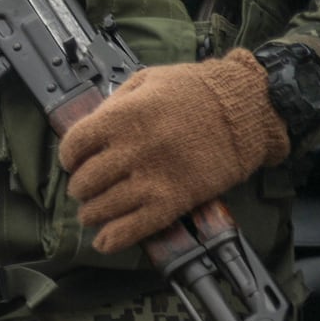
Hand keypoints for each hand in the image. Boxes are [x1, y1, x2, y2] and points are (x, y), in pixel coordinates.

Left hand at [59, 51, 285, 254]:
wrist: (250, 107)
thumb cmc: (198, 90)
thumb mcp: (150, 80)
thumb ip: (114, 103)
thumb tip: (88, 132)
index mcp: (123, 116)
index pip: (73, 146)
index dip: (70, 157)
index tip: (75, 161)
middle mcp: (133, 149)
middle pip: (84, 182)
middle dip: (82, 187)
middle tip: (90, 186)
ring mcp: (152, 178)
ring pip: (101, 209)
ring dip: (93, 213)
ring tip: (97, 210)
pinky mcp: (173, 200)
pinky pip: (132, 229)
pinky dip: (112, 239)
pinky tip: (105, 240)